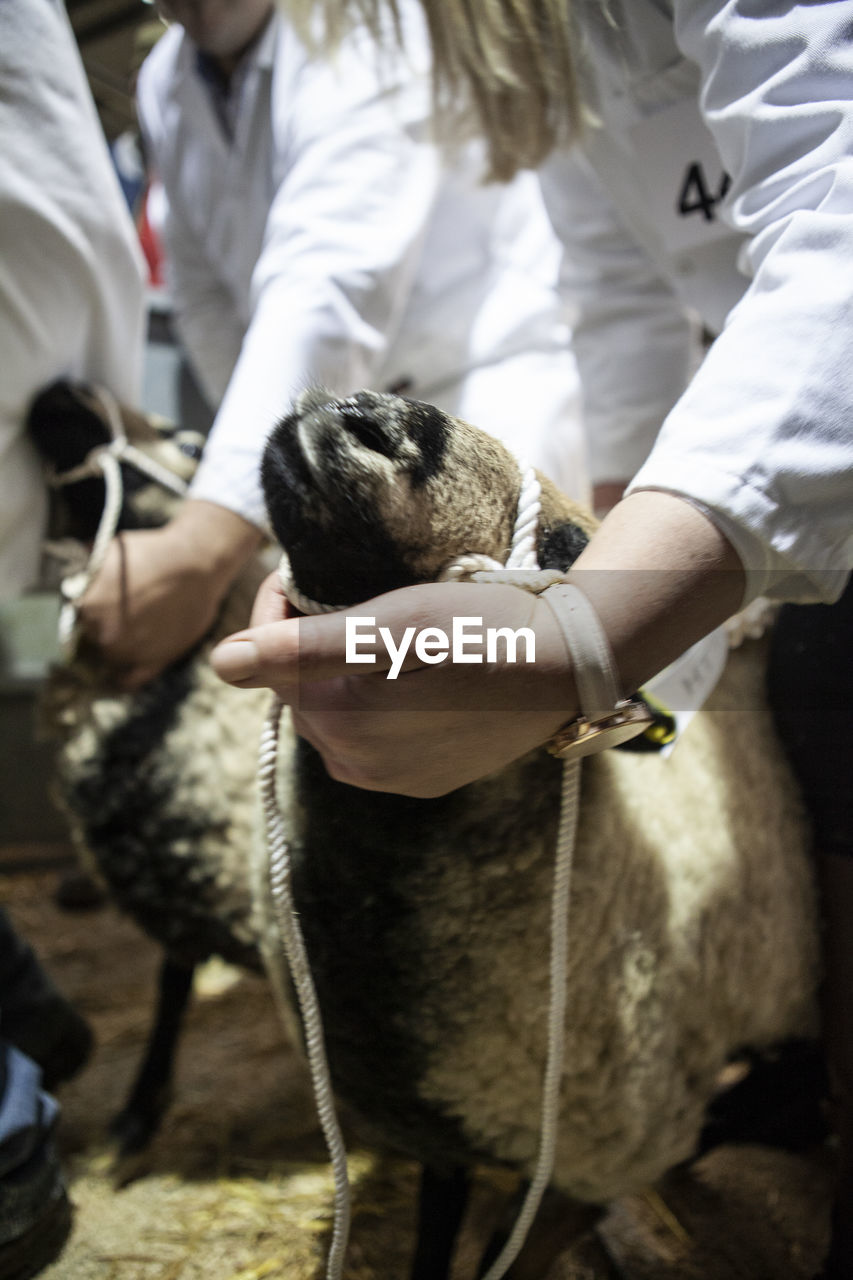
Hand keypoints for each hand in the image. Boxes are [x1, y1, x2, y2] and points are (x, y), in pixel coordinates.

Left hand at [77, 500, 262, 687]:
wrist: (197, 563)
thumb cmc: (153, 553)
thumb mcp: (110, 552)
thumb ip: (88, 571)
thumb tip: (76, 577)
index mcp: (87, 608)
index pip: (74, 620)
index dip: (86, 613)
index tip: (95, 609)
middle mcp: (104, 635)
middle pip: (92, 639)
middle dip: (101, 627)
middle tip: (118, 614)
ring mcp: (131, 652)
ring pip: (112, 657)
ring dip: (116, 648)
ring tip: (130, 633)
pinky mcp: (156, 661)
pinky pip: (133, 679)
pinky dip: (125, 679)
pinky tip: (120, 678)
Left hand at [211, 575, 575, 796]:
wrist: (568, 665)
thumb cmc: (479, 630)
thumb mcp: (391, 624)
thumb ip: (303, 648)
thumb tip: (220, 662)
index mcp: (338, 722)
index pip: (272, 661)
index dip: (276, 609)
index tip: (298, 570)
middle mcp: (357, 764)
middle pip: (304, 692)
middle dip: (307, 645)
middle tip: (338, 594)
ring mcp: (394, 779)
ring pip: (337, 715)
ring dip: (340, 675)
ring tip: (374, 631)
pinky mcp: (427, 780)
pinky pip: (375, 740)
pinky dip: (374, 705)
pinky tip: (404, 673)